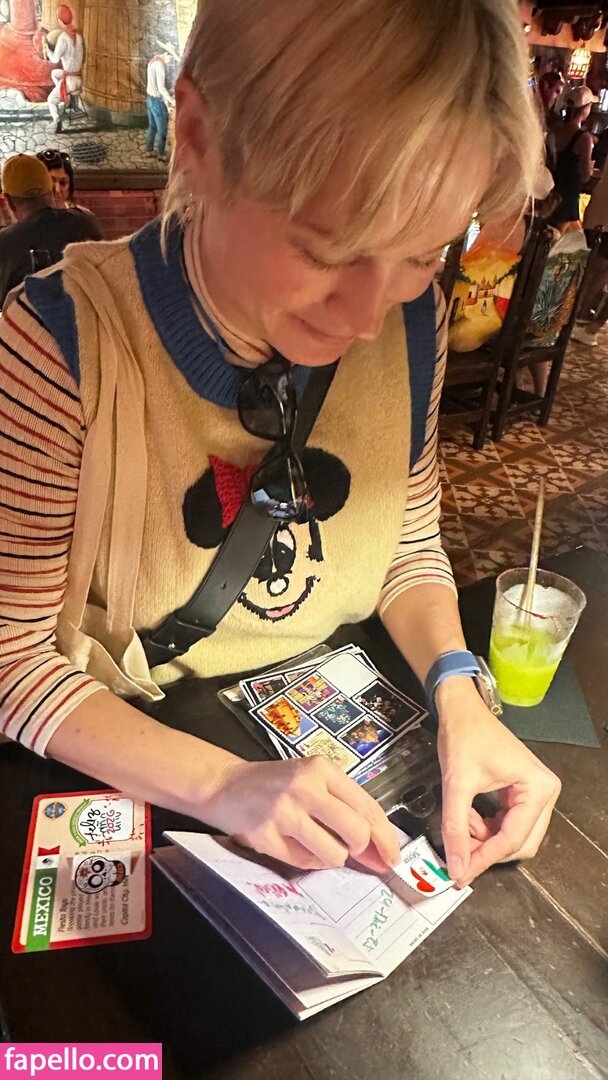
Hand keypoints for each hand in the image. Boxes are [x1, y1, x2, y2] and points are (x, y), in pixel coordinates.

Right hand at [203, 755, 400, 873]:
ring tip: (313, 842)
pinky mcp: (265, 835)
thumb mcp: (312, 781)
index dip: (385, 837)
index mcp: (322, 769)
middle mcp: (305, 786)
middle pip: (357, 832)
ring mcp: (284, 811)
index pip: (367, 806)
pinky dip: (306, 860)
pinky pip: (304, 862)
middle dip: (360, 849)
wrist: (224, 784)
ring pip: (334, 854)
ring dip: (331, 857)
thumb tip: (379, 851)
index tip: (393, 857)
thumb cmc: (275, 784)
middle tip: (349, 849)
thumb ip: (344, 808)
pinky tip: (292, 843)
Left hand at [436, 678, 560, 886]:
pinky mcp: (522, 793)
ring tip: (461, 824)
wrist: (461, 709)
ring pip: (512, 836)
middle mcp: (544, 792)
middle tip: (458, 854)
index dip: (484, 859)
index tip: (462, 874)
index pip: (512, 839)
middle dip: (486, 850)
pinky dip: (486, 828)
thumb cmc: (465, 735)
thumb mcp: (457, 784)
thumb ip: (456, 828)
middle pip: (519, 843)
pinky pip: (507, 824)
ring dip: (485, 838)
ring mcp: (535, 793)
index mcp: (537, 788)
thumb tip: (456, 865)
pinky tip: (468, 818)